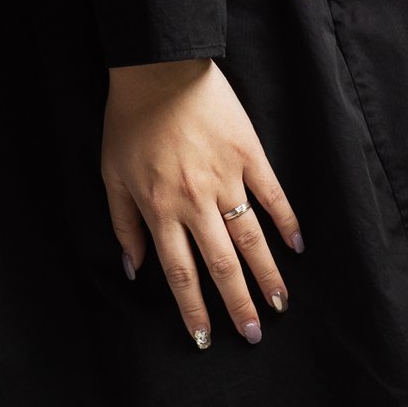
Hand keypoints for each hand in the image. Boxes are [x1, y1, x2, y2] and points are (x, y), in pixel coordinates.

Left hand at [101, 60, 298, 345]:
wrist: (158, 68)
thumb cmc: (129, 121)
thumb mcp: (111, 175)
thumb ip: (124, 225)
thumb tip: (135, 270)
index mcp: (158, 208)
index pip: (179, 273)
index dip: (193, 310)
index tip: (205, 339)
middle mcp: (194, 201)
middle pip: (221, 265)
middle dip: (237, 305)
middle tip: (252, 335)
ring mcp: (226, 178)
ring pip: (251, 238)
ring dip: (266, 275)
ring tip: (279, 304)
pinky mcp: (249, 154)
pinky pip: (272, 195)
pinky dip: (286, 221)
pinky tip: (296, 247)